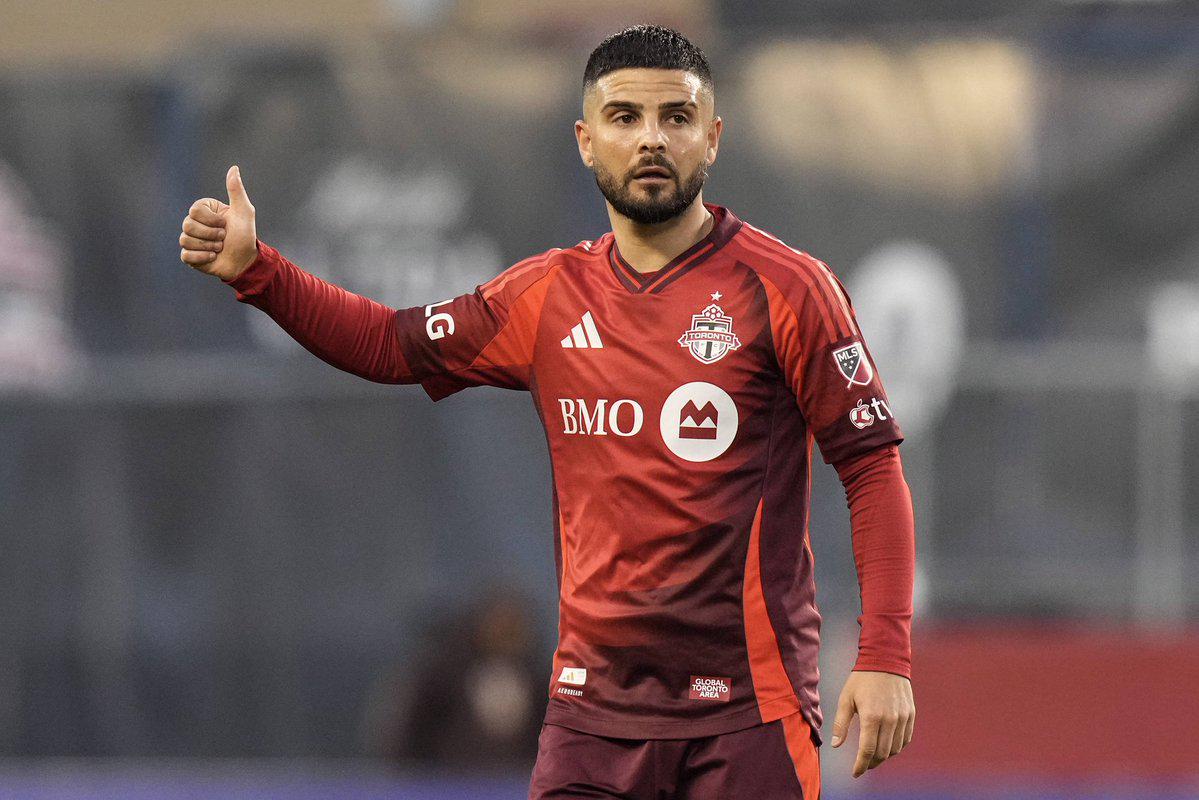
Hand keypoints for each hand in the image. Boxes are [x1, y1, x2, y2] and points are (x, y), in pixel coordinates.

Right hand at [178, 165, 257, 281]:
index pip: (195, 210)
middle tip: (223, 237)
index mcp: (204, 210)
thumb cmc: (245, 235)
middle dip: (211, 234)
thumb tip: (234, 168)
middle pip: (187, 225)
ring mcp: (190, 239)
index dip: (212, 220)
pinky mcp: (189, 256)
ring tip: (219, 248)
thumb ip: (236, 190)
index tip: (225, 223)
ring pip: (185, 240)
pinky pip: (185, 255)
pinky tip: (213, 257)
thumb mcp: (244, 211)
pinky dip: (202, 257)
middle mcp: (194, 223)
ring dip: (208, 246)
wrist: (246, 260)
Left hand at [830, 670, 914, 777]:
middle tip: (863, 765)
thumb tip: (836, 745)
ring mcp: (902, 718)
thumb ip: (840, 723)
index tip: (855, 773)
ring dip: (884, 756)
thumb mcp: (846, 699)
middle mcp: (890, 720)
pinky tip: (887, 745)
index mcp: (872, 717)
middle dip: (871, 763)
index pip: (867, 750)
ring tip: (873, 756)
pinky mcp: (910, 715)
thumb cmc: (862, 679)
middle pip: (882, 753)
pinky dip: (896, 747)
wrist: (886, 660)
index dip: (861, 765)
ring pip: (895, 749)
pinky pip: (905, 739)